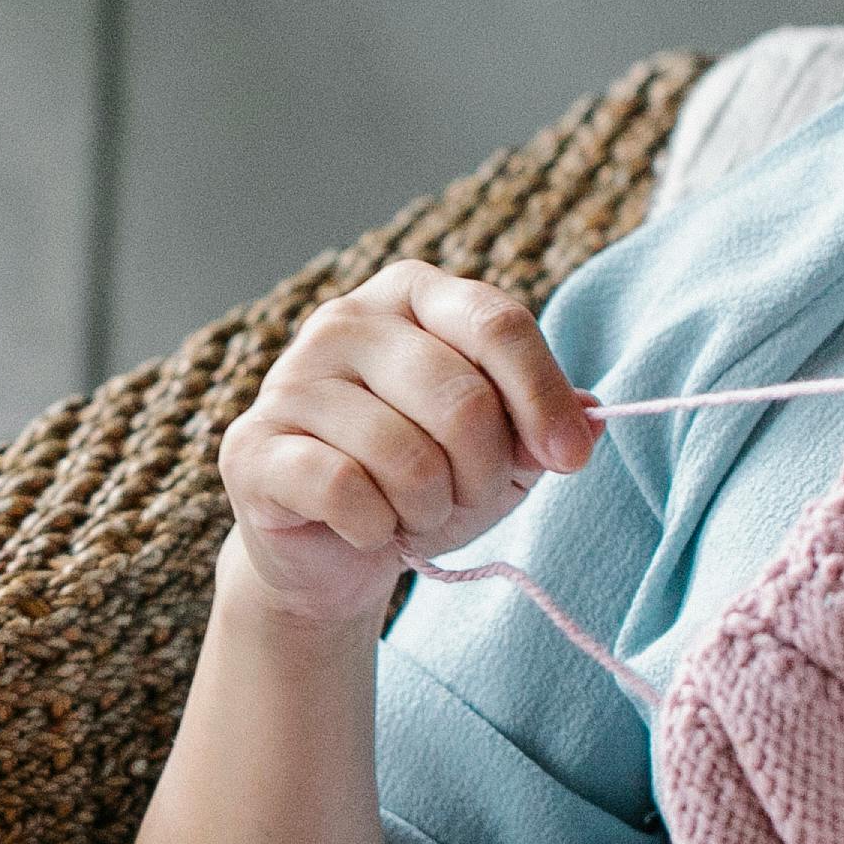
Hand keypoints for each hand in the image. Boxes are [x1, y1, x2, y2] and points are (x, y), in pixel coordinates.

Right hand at [218, 263, 596, 640]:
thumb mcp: (503, 449)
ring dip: (428, 508)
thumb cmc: (424, 479)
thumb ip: (549, 422)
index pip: (497, 323)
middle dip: (483, 473)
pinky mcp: (252, 446)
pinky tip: (365, 527)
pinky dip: (376, 529)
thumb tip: (590, 418)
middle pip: (460, 398)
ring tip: (411, 512)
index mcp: (413, 294)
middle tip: (467, 499)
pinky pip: (346, 491)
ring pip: (404, 454)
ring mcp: (290, 380)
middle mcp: (345, 319)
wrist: (334, 549)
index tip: (569, 460)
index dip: (544, 397)